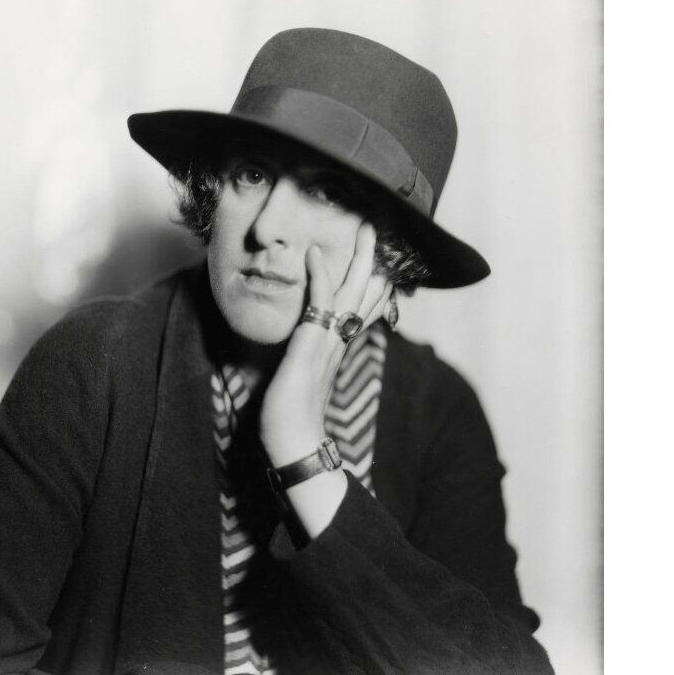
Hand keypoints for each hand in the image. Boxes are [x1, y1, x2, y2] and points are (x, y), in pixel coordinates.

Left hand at [259, 221, 391, 465]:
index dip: (370, 286)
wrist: (295, 446)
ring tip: (364, 229)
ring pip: (351, 293)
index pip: (360, 310)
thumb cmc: (293, 420)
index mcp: (338, 351)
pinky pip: (319, 303)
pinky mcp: (311, 345)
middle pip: (363, 295)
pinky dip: (320, 276)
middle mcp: (338, 343)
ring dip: (358, 259)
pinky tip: (315, 253)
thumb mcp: (304, 384)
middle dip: (371, 262)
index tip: (380, 263)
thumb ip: (309, 366)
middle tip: (377, 233)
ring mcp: (328, 343)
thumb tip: (306, 359)